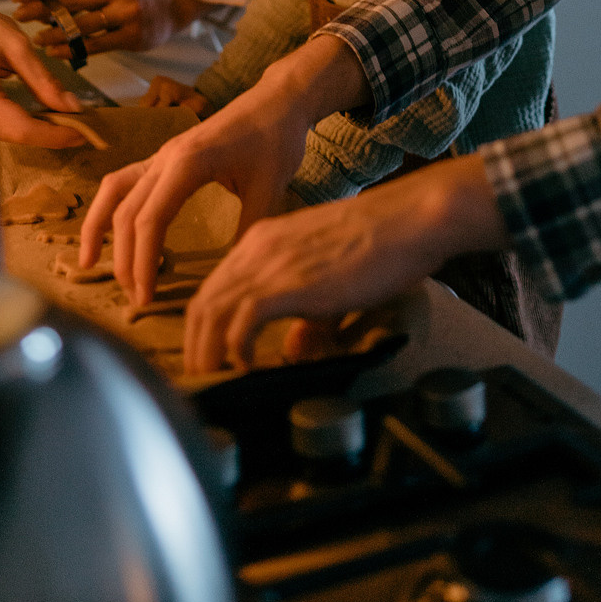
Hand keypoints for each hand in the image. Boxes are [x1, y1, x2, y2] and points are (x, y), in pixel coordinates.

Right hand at [0, 0, 87, 148]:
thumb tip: (70, 107)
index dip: (54, 135)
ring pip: (3, 134)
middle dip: (48, 135)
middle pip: (12, 136)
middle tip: (81, 129)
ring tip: (65, 122)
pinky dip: (18, 123)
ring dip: (35, 130)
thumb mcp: (15, 45)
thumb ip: (43, 80)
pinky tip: (40, 116)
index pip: (21, 128)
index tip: (84, 134)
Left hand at [12, 0, 200, 51]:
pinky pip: (94, 45)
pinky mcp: (133, 35)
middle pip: (70, 1)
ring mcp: (127, 12)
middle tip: (19, 17)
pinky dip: (72, 50)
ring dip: (54, 33)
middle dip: (40, 10)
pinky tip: (56, 52)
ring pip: (80, 26)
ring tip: (38, 38)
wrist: (176, 3)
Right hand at [79, 37, 369, 301]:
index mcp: (188, 163)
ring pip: (114, 189)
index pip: (150, 220)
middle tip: (134, 298)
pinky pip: (126, 179)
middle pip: (127, 210)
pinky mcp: (167, 155)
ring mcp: (163, 154)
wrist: (278, 100)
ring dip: (98, 226)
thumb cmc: (277, 139)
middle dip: (124, 257)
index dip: (142, 262)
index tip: (146, 297)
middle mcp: (166, 157)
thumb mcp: (270, 187)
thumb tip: (230, 274)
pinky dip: (111, 205)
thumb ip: (248, 229)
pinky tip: (110, 227)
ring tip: (89, 263)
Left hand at [183, 155, 506, 373]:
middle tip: (201, 380)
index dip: (203, 328)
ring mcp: (271, 263)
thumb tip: (293, 352)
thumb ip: (307, 316)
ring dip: (206, 353)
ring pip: (211, 311)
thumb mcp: (329, 279)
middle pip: (201, 302)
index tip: (208, 360)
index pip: (213, 288)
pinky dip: (235, 349)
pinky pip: (241, 320)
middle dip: (194, 347)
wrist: (406, 220)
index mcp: (262, 241)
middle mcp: (257, 248)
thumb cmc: (378, 245)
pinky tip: (247, 366)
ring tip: (213, 381)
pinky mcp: (290, 283)